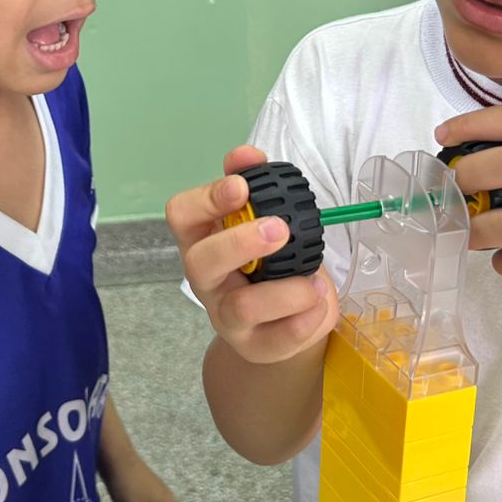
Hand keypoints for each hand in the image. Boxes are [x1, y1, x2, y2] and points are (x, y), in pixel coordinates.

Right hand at [165, 145, 336, 364]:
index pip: (182, 215)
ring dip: (285, 290)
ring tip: (313, 279)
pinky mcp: (256, 346)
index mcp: (204, 238)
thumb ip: (255, 184)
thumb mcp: (264, 221)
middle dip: (240, 242)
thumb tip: (246, 155)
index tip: (239, 186)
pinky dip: (305, 317)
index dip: (207, 198)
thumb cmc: (271, 261)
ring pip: (241, 307)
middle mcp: (207, 278)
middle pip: (201, 261)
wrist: (285, 321)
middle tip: (279, 230)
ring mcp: (227, 317)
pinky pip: (277, 338)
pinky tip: (319, 301)